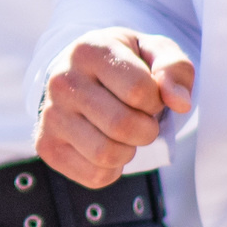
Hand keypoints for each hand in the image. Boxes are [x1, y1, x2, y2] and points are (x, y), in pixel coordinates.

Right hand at [35, 29, 193, 187]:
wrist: (81, 76)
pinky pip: (94, 176)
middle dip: (146, 129)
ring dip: (129, 150)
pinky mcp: (46, 146)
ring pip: (107, 154)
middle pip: (123, 126)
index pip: (139, 91)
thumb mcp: (154, 52)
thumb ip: (175, 68)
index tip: (146, 94)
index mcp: (88, 51)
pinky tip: (106, 145)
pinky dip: (112, 169)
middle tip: (140, 118)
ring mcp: (49, 115)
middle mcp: (61, 81)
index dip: (156, 100)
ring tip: (122, 132)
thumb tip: (181, 103)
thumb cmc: (125, 64)